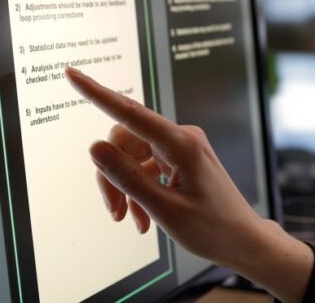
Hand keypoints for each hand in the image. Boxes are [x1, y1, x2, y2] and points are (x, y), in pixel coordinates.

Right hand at [65, 67, 313, 302]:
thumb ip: (127, 178)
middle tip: (114, 212)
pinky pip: (144, 165)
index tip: (72, 74)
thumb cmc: (213, 228)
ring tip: (132, 220)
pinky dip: (137, 190)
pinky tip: (143, 217)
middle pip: (124, 141)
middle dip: (112, 175)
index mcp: (181, 144)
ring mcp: (180, 146)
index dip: (96, 93)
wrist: (243, 241)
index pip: (129, 113)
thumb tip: (95, 148)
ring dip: (125, 188)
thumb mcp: (165, 209)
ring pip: (130, 156)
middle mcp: (180, 137)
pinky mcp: (179, 158)